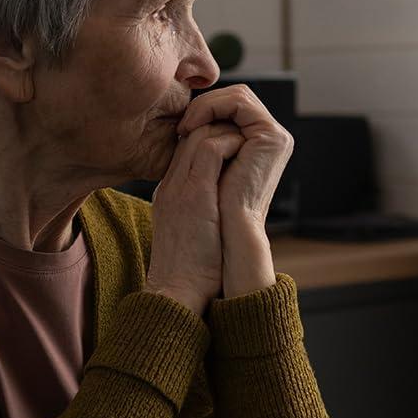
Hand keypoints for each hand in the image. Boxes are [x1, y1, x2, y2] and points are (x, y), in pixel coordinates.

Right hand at [144, 120, 246, 315]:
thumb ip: (201, 211)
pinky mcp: (195, 193)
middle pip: (191, 133)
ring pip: (199, 134)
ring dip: (228, 134)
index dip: (211, 138)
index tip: (234, 145)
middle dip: (221, 128)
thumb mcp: (191, 231)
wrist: (177, 289)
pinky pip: (211, 148)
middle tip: (245, 138)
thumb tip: (225, 204)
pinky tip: (246, 152)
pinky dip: (231, 144)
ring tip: (248, 144)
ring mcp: (180, 185)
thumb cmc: (191, 269)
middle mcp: (171, 183)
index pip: (186, 147)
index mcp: (170, 191)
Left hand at [176, 85, 294, 237]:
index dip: (205, 110)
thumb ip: (207, 144)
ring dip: (206, 105)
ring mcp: (275, 137)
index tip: (181, 131)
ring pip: (237, 95)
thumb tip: (192, 123)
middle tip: (182, 126)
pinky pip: (239, 102)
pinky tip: (193, 126)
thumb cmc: (213, 211)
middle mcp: (271, 140)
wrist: (227, 235)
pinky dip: (212, 106)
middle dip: (205, 104)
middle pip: (236, 97)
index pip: (232, 108)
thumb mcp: (207, 170)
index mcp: (260, 147)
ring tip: (186, 126)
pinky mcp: (272, 137)